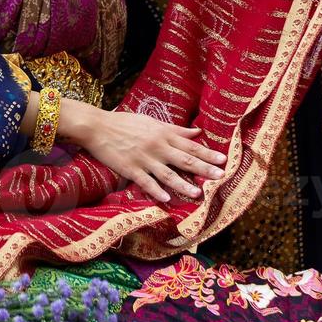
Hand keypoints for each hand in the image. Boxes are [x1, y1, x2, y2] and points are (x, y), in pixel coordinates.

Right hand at [66, 106, 226, 203]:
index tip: (223, 160)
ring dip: (184, 184)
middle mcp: (157, 147)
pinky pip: (146, 182)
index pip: (190, 145)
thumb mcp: (152, 122)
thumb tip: (198, 132)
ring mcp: (144, 159)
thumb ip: (176, 129)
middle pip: (184, 160)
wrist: (98, 127)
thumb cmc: (126, 123)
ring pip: (167, 174)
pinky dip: (156, 191)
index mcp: (163, 134)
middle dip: (204, 169)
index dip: (207, 153)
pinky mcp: (130, 169)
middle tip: (220, 176)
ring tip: (198, 193)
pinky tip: (167, 199)